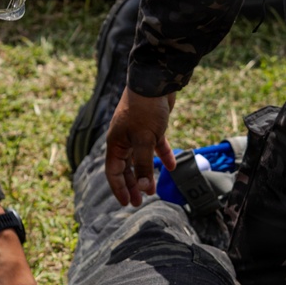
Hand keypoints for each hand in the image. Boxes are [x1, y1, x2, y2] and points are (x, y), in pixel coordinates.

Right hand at [104, 87, 176, 206]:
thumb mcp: (144, 140)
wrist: (155, 82)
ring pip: (141, 159)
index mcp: (116, 143)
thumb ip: (144, 165)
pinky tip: (172, 167)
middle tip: (139, 201)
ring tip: (152, 190)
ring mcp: (138, 133)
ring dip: (146, 174)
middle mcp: (124, 140)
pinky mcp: (152, 127)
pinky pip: (156, 146)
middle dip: (133, 185)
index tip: (127, 202)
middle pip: (126, 168)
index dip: (119, 188)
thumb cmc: (144, 110)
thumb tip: (145, 188)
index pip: (113, 172)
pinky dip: (163, 156)